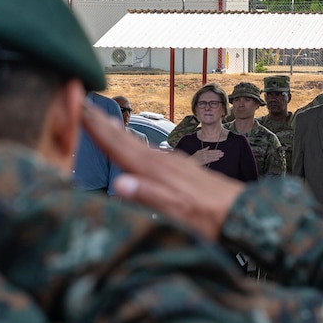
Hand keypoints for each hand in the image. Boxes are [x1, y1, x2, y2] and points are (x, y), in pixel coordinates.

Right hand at [81, 105, 240, 240]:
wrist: (243, 212)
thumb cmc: (209, 218)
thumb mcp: (176, 212)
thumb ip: (148, 196)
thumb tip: (119, 184)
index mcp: (155, 170)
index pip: (119, 146)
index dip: (97, 130)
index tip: (79, 110)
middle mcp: (162, 161)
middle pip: (126, 139)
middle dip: (104, 124)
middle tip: (85, 105)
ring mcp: (173, 164)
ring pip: (138, 144)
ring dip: (119, 132)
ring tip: (104, 122)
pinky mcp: (182, 170)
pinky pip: (151, 152)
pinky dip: (137, 145)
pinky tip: (138, 147)